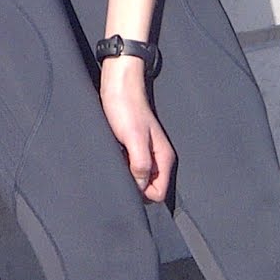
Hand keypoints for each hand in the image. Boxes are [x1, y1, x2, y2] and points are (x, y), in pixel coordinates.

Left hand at [99, 56, 173, 203]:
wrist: (118, 85)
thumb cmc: (125, 108)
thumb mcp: (134, 139)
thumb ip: (140, 165)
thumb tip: (139, 188)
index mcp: (164, 158)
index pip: (159, 193)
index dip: (142, 190)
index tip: (128, 175)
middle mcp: (158, 159)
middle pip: (148, 188)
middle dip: (133, 183)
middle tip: (121, 164)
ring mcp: (146, 154)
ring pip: (138, 178)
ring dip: (126, 173)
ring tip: (117, 156)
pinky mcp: (134, 148)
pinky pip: (130, 167)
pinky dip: (122, 164)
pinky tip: (115, 152)